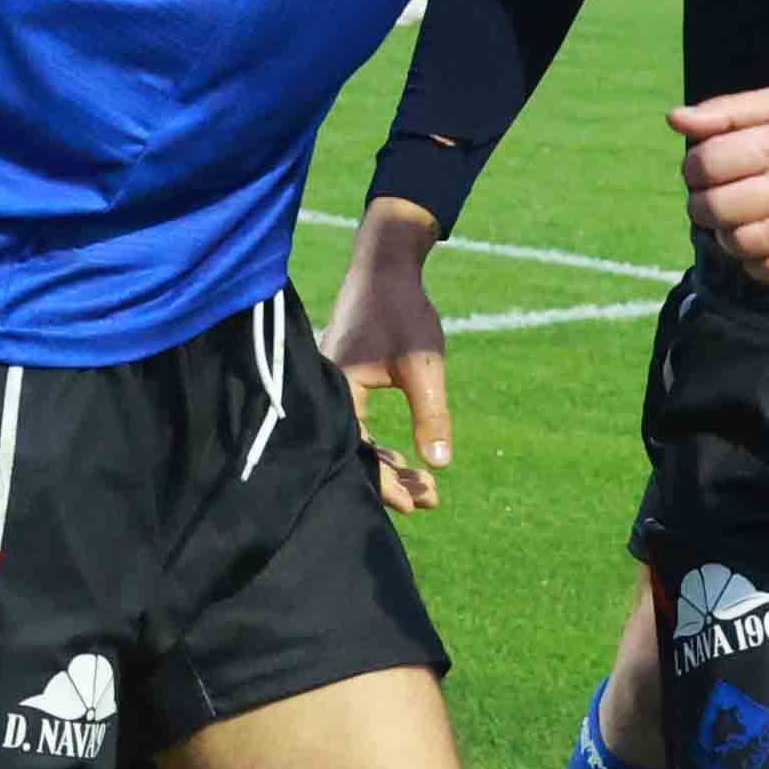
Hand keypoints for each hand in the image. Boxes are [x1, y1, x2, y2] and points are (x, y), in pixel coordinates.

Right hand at [321, 195, 452, 509]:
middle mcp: (327, 392)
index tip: (416, 505)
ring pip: (358, 439)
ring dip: (390, 462)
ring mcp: (332, 385)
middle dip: (392, 480)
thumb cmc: (402, 311)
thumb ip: (431, 415)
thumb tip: (440, 466)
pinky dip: (381, 442)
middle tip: (429, 501)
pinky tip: (405, 457)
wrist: (385, 263)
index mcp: (339, 390)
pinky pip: (358, 423)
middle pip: (356, 452)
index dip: (386, 484)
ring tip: (426, 488)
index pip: (359, 453)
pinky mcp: (342, 380)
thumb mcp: (423, 366)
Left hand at [672, 86, 768, 282]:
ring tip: (735, 222)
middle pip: (718, 207)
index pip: (710, 162)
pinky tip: (760, 245)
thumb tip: (675, 120)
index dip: (693, 169)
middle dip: (700, 206)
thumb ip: (731, 111)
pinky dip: (754, 263)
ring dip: (725, 236)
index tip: (702, 171)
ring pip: (742, 244)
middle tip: (709, 201)